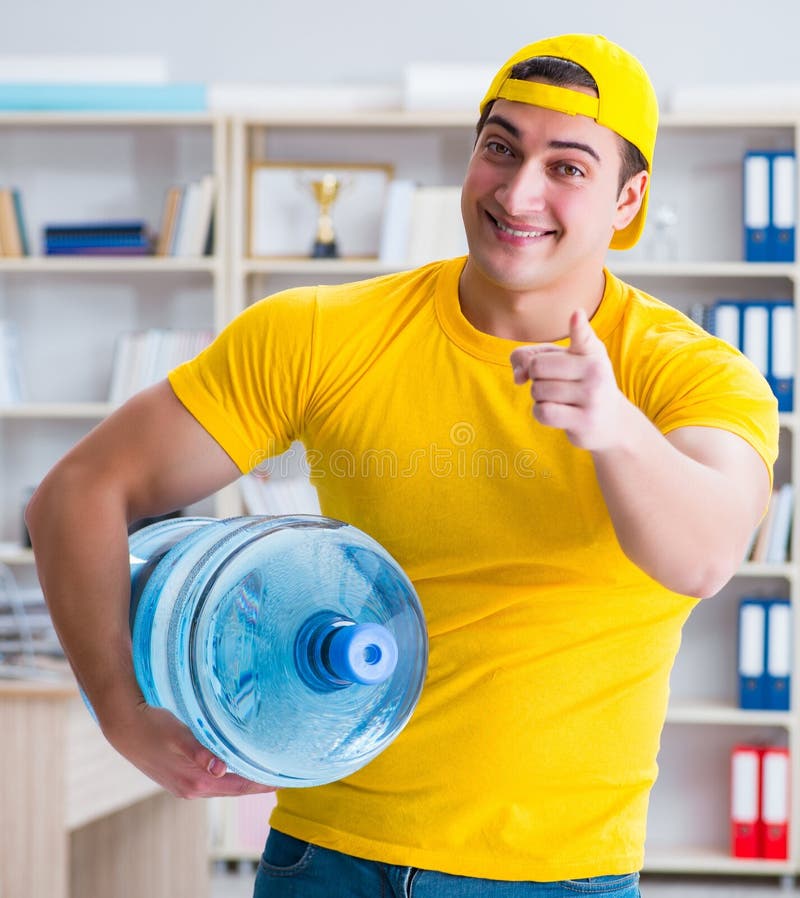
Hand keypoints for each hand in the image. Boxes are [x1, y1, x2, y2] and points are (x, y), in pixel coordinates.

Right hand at [103, 702, 276, 798]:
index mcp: (195, 781)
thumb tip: (220, 769)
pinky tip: (234, 766)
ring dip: (242, 781)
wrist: (125, 727)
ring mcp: (185, 785)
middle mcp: (191, 788)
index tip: (283, 781)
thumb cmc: (153, 727)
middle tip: (280, 776)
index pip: (238, 787)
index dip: (261, 784)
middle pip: (233, 790)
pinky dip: (228, 776)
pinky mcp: (179, 778)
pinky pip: (211, 781)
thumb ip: (199, 752)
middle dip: (256, 784)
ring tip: (263, 772)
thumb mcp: (178, 735)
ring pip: (223, 787)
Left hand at [510, 309, 627, 450]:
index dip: (578, 326)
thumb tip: (518, 376)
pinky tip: (556, 412)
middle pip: (537, 366)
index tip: (576, 314)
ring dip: (539, 397)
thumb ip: (530, 356)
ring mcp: (592, 396)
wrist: (610, 421)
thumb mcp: (561, 363)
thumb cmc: (578, 385)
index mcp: (590, 351)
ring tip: (559, 399)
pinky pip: (543, 411)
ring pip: (538, 391)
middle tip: (554, 384)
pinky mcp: (585, 420)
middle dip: (535, 377)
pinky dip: (540, 412)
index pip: (582, 336)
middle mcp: (595, 371)